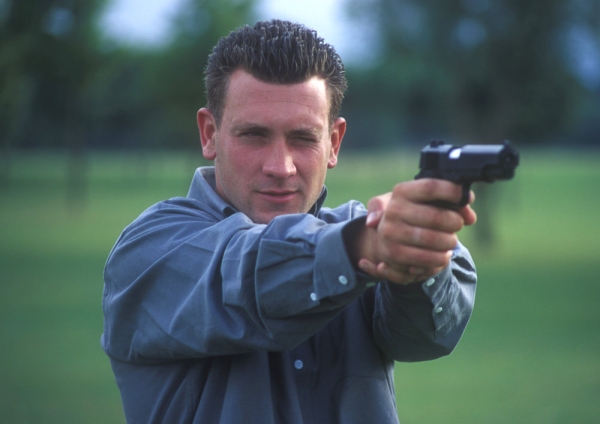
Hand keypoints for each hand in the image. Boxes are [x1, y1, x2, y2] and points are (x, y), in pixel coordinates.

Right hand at [356, 179, 475, 284]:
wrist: (385, 235)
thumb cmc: (413, 214)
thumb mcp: (425, 201)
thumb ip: (450, 202)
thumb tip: (470, 217)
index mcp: (402, 192)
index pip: (431, 187)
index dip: (453, 192)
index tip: (467, 198)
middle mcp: (393, 210)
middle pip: (437, 217)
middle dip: (455, 222)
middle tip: (457, 224)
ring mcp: (391, 233)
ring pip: (435, 240)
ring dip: (449, 242)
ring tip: (450, 241)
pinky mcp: (394, 254)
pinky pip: (429, 258)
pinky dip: (441, 258)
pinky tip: (443, 254)